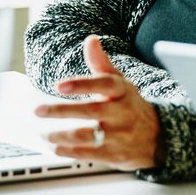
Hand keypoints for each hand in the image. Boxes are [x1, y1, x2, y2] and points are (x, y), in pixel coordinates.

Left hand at [33, 35, 161, 169]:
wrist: (157, 136)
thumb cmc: (130, 104)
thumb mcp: (120, 82)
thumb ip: (101, 62)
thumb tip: (90, 39)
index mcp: (123, 91)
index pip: (104, 84)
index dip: (82, 84)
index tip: (59, 85)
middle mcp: (123, 113)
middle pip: (92, 111)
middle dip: (62, 111)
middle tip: (38, 110)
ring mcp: (119, 136)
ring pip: (87, 136)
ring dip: (61, 135)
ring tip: (43, 132)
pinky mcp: (115, 154)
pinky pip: (89, 154)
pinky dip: (69, 152)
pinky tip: (55, 147)